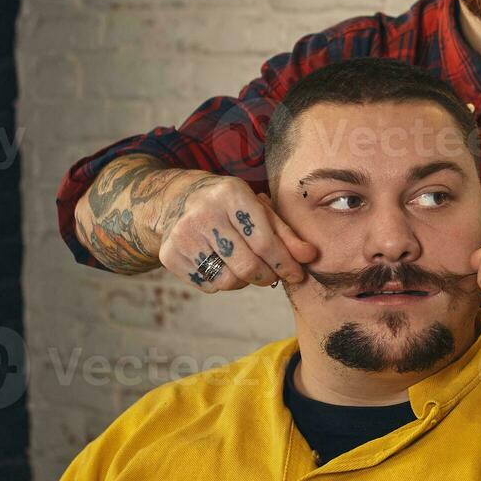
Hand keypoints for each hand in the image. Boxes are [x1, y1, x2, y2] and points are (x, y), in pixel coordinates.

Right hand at [154, 173, 317, 292]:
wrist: (175, 199)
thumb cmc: (227, 205)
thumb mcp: (257, 208)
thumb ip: (285, 233)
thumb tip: (310, 256)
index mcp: (230, 195)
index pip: (264, 241)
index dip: (285, 263)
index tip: (298, 274)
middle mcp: (203, 214)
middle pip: (247, 265)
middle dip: (268, 277)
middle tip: (273, 276)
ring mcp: (183, 236)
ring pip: (228, 281)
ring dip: (244, 281)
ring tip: (245, 267)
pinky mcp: (170, 255)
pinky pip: (208, 285)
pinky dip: (222, 283)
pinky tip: (222, 265)